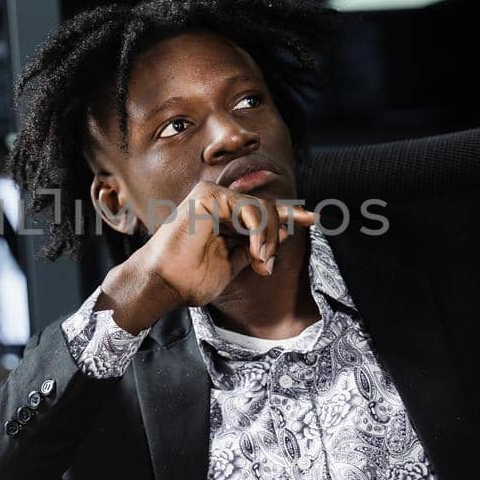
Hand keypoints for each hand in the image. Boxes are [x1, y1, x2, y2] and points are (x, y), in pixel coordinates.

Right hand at [97, 181, 316, 332]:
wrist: (165, 284)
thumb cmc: (190, 278)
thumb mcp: (233, 263)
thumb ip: (255, 248)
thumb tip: (284, 235)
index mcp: (223, 215)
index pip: (262, 211)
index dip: (289, 215)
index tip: (313, 220)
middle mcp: (218, 201)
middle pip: (266, 208)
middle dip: (278, 232)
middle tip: (267, 262)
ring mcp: (212, 195)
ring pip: (261, 208)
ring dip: (268, 238)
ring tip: (261, 261)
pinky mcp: (209, 195)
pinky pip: (250, 209)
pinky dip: (259, 232)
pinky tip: (255, 251)